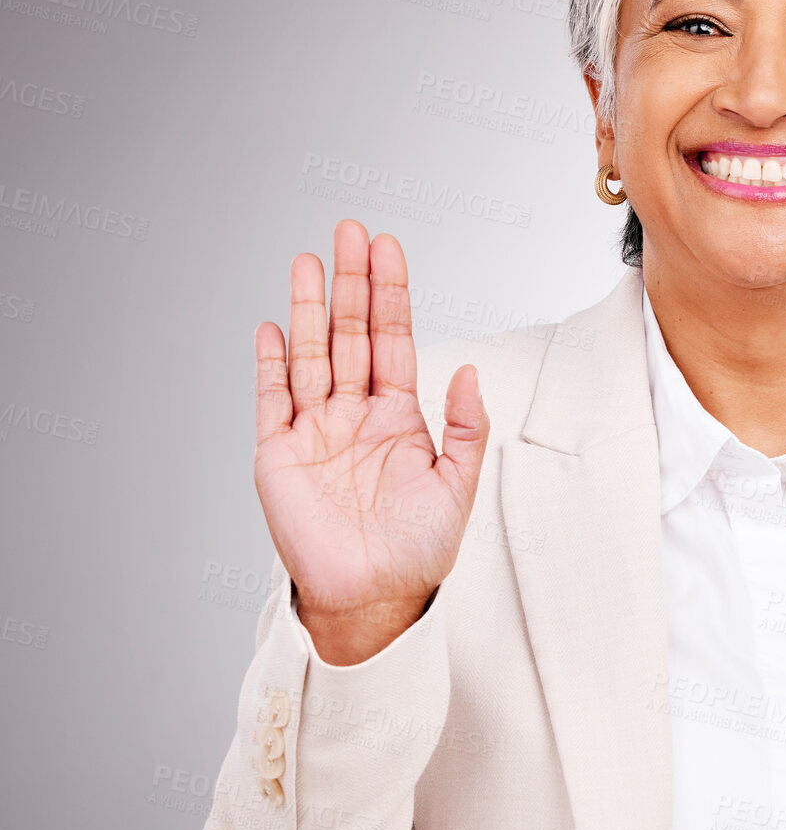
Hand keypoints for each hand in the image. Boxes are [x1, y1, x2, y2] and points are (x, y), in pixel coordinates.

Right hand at [254, 220, 487, 662]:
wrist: (376, 598)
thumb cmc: (419, 549)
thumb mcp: (459, 483)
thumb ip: (467, 426)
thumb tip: (469, 371)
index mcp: (397, 417)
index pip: (392, 340)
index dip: (389, 294)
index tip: (387, 248)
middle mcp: (354, 416)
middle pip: (350, 335)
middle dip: (351, 284)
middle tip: (349, 231)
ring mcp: (314, 431)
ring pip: (311, 356)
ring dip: (310, 309)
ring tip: (309, 261)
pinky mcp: (279, 456)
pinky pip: (272, 400)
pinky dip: (271, 364)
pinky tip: (274, 326)